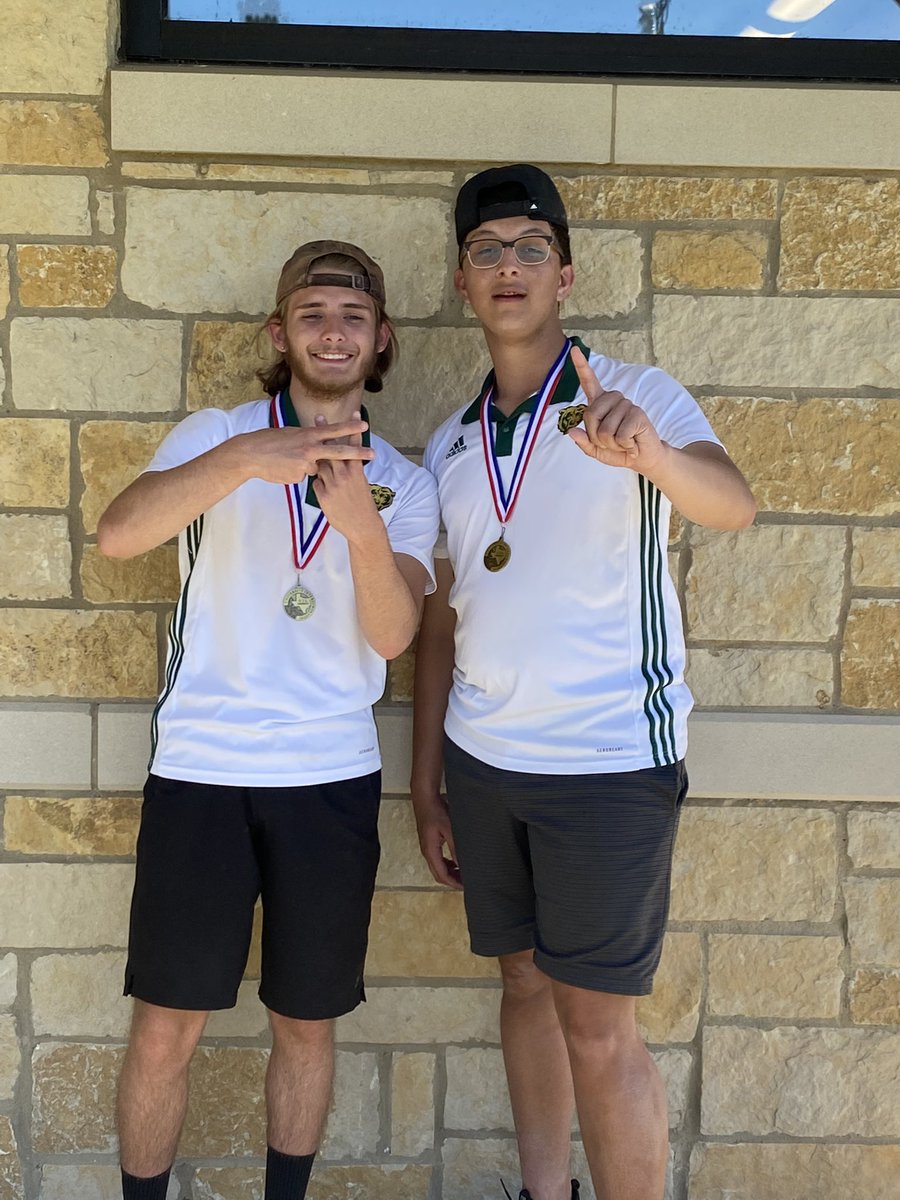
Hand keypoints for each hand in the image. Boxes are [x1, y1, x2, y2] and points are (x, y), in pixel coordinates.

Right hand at [241, 417, 373, 484]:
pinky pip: (302, 477)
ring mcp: (305, 463)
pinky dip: (295, 474)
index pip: (333, 431)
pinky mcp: (298, 476)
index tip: (364, 424)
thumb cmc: (268, 442)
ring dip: (305, 466)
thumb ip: (307, 440)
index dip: (350, 427)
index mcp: (308, 435)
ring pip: (315, 469)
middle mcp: (310, 448)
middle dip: (357, 452)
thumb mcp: (291, 435)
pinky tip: (282, 469)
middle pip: (338, 451)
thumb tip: (316, 446)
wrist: (250, 454)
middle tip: (374, 453)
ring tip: (287, 460)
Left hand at [311, 412, 380, 540]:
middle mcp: (344, 475)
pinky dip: (317, 482)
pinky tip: (316, 484)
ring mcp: (332, 484)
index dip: (352, 429)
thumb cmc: (364, 507)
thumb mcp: (361, 485)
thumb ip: (350, 473)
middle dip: (326, 431)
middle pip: (331, 448)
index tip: (354, 415)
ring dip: (316, 455)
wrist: (362, 526)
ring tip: (307, 443)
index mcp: (356, 471)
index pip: (352, 445)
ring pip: (321, 465)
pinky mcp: (323, 495)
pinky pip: (316, 483)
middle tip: (319, 416)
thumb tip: (342, 464)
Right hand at [412, 791, 462, 889]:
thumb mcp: (449, 830)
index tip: (466, 886)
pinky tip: (457, 861)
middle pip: (439, 874)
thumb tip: (462, 865)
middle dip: (452, 881)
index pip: (441, 875)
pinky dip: (448, 864)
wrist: (425, 798)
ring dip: (450, 873)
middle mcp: (427, 852)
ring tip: (464, 874)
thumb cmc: (435, 811)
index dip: (454, 883)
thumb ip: (455, 848)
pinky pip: (438, 859)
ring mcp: (427, 847)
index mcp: (430, 851)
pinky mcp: (430, 842)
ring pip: (438, 867)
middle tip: (467, 882)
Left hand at [566, 344, 665, 471]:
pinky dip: (624, 445)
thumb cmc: (619, 450)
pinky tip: (632, 443)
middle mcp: (613, 400)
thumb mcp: (597, 450)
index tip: (574, 350)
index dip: (581, 367)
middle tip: (612, 442)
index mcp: (601, 404)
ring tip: (623, 442)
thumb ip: (584, 443)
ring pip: (605, 429)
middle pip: (591, 415)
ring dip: (612, 443)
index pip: (589, 383)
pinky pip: (620, 435)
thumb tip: (571, 432)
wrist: (642, 458)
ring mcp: (627, 405)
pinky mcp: (638, 414)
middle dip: (597, 437)